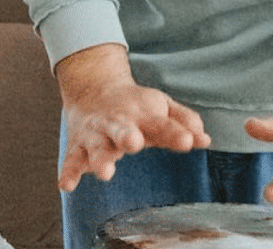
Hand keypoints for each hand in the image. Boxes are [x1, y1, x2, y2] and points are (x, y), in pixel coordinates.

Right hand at [56, 44, 210, 191]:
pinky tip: (66, 184)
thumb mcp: (160, 107)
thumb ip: (182, 121)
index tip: (189, 141)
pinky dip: (68, 171)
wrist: (92, 87)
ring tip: (105, 172)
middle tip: (134, 142)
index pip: (162, 124)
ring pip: (97, 146)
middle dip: (127, 135)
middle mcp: (118, 122)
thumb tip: (205, 139)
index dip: (175, 132)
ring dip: (99, 158)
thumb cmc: (135, 106)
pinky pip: (72, 159)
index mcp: (143, 114)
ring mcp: (97, 133)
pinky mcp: (78, 145)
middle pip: (123, 129)